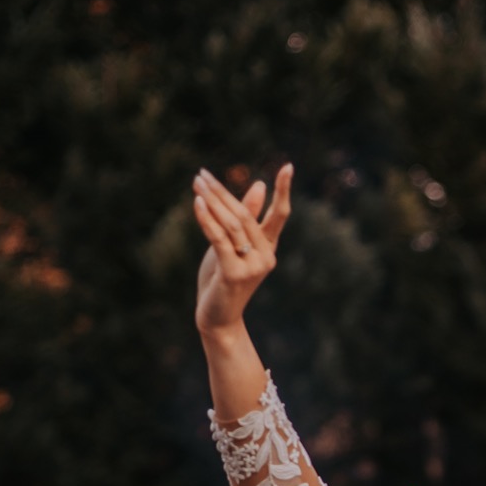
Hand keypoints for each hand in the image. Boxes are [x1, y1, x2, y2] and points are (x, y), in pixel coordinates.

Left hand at [193, 165, 293, 334]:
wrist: (218, 318)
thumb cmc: (223, 280)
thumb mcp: (232, 246)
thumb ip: (244, 218)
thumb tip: (260, 186)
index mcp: (268, 248)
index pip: (280, 214)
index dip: (283, 191)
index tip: (288, 166)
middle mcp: (265, 256)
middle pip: (245, 214)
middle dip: (222, 191)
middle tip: (202, 173)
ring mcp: (251, 266)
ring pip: (231, 224)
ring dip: (212, 200)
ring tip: (197, 182)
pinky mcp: (234, 273)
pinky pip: (219, 238)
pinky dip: (206, 218)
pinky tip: (197, 202)